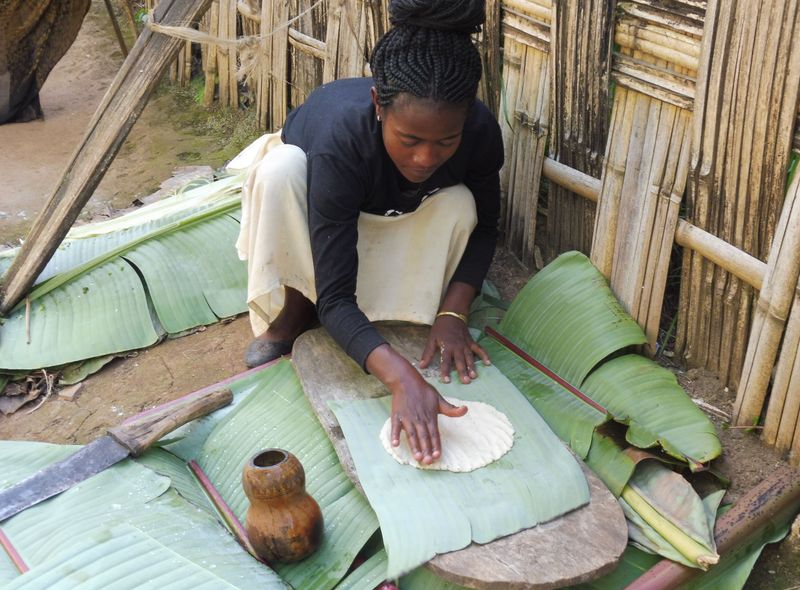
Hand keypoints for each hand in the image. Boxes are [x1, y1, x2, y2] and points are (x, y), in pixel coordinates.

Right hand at [366, 344, 466, 463]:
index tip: (437, 456)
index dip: (436, 445)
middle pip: (423, 437)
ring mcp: (407, 418)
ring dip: (414, 446)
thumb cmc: (424, 391)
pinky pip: (395, 427)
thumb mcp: (439, 399)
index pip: (434, 434)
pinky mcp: (397, 415)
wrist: (406, 381)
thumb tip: (466, 410)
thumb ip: (451, 409)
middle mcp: (419, 419)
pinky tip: (395, 444)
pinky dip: (395, 435)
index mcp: (430, 417)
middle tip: (427, 461)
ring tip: (416, 457)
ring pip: (411, 434)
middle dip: (426, 450)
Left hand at [420, 315, 490, 383]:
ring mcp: (465, 344)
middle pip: (460, 361)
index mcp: (446, 347)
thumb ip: (427, 354)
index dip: (445, 371)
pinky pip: (479, 349)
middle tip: (466, 382)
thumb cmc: (440, 329)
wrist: (451, 316)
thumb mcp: (431, 340)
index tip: (446, 381)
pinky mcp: (471, 342)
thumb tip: (422, 366)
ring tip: (474, 376)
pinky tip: (488, 363)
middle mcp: (457, 347)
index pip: (445, 361)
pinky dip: (484, 355)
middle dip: (463, 371)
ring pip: (469, 357)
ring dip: (472, 367)